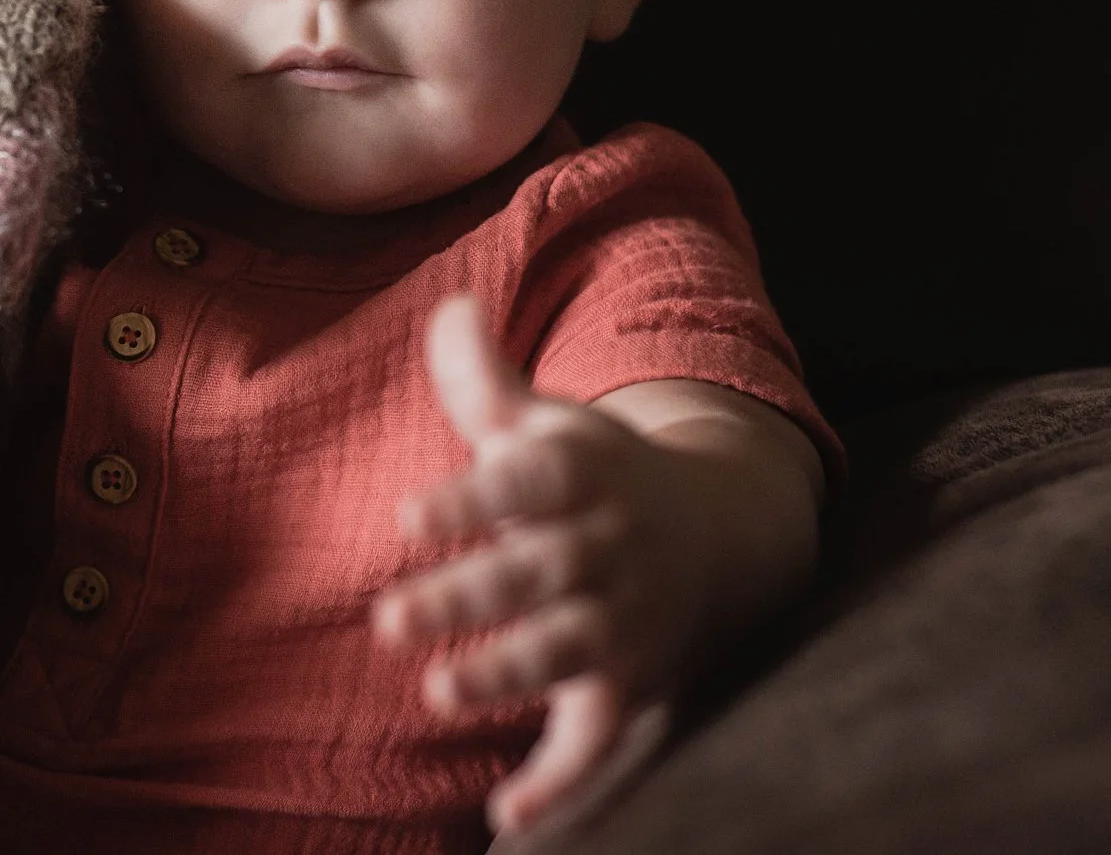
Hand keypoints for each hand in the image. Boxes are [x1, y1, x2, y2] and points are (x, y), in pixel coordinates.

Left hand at [372, 295, 818, 834]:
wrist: (723, 533)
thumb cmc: (601, 476)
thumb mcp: (553, 424)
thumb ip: (487, 379)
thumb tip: (448, 305)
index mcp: (581, 477)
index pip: (524, 485)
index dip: (469, 499)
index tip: (406, 515)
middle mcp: (606, 549)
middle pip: (533, 572)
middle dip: (465, 597)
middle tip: (387, 618)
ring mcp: (622, 622)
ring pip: (564, 651)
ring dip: (504, 674)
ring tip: (437, 693)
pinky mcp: (628, 686)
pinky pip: (599, 738)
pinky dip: (561, 779)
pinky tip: (505, 814)